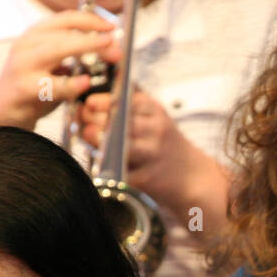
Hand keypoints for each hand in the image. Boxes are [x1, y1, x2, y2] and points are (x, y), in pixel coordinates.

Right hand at [0, 11, 116, 129]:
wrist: (0, 115)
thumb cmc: (32, 91)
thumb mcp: (52, 67)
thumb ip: (72, 56)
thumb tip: (108, 48)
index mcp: (34, 36)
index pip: (65, 19)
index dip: (91, 20)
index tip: (113, 27)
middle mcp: (26, 45)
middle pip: (64, 32)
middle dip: (94, 37)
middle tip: (116, 45)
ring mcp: (22, 65)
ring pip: (57, 49)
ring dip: (87, 48)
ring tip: (109, 54)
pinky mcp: (22, 87)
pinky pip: (51, 84)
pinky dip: (70, 84)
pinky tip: (85, 82)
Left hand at [78, 87, 217, 215]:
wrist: (191, 176)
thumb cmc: (166, 144)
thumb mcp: (156, 117)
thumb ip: (131, 104)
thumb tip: (94, 98)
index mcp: (156, 112)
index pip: (126, 100)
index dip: (103, 101)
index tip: (89, 104)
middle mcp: (156, 131)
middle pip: (120, 121)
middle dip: (96, 120)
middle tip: (84, 122)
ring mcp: (153, 155)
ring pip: (119, 144)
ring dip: (99, 141)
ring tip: (89, 138)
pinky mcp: (147, 178)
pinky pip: (121, 170)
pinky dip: (107, 166)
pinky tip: (100, 161)